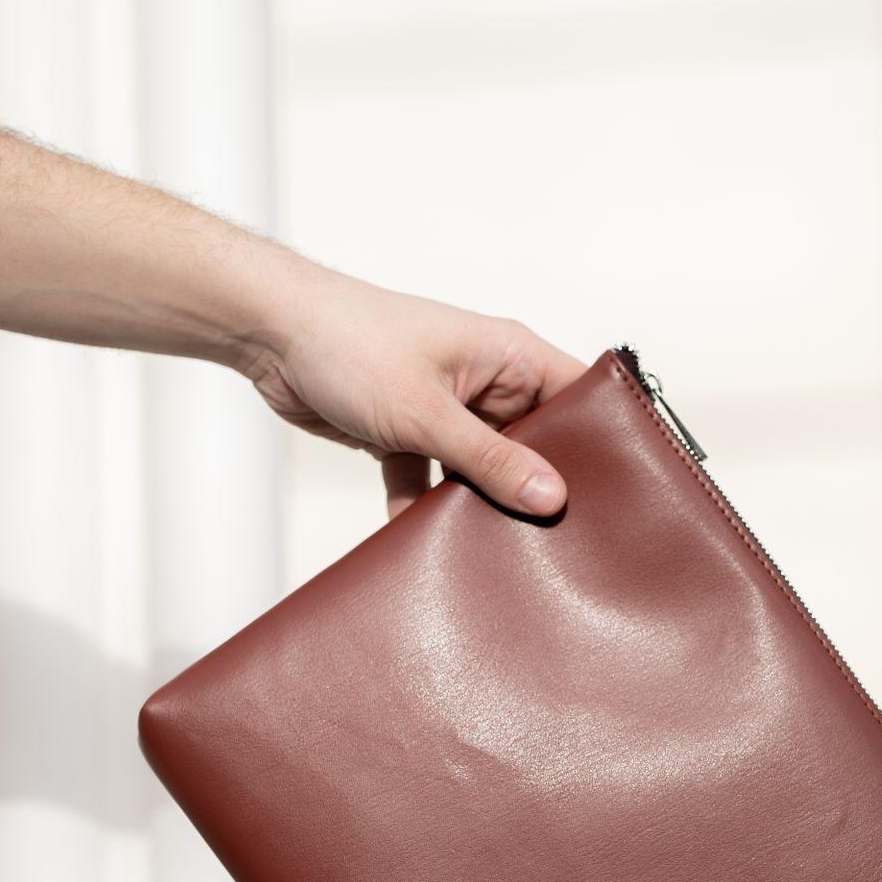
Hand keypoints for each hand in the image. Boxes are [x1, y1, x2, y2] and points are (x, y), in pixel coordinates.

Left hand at [240, 272, 586, 519]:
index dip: (599, 440)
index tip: (612, 493)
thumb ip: (490, 461)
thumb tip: (550, 496)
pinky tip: (417, 540)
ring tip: (493, 546)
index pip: (578, 397)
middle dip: (534, 487)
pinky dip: (421, 506)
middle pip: (534, 444)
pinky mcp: (409, 432)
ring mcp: (448, 409)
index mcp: (508, 356)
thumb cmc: (350, 342)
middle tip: (553, 538)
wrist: (269, 334)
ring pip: (481, 469)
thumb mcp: (428, 413)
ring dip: (476, 503)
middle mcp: (486, 381)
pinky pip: (430, 479)